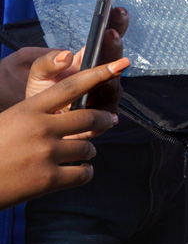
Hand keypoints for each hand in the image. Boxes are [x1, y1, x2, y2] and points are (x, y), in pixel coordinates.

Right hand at [0, 54, 128, 209]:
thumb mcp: (8, 120)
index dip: (99, 74)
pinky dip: (83, 173)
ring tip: (77, 154)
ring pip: (88, 147)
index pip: (71, 86)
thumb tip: (69, 111)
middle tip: (109, 121)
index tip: (121, 65)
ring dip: (86, 151)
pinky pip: (84, 173)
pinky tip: (73, 173)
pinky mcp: (49, 178)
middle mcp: (41, 127)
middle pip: (89, 116)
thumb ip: (36, 113)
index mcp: (29, 109)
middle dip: (103, 119)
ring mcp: (46, 152)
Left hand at [18, 7, 127, 113]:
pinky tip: (94, 106)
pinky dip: (100, 110)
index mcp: (89, 60)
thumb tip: (66, 56)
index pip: (107, 38)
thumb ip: (47, 63)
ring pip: (114, 86)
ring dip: (111, 76)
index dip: (116, 23)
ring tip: (110, 66)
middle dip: (114, 45)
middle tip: (110, 34)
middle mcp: (103, 76)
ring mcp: (106, 97)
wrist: (40, 125)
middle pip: (116, 58)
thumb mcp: (38, 75)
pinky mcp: (104, 119)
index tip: (116, 10)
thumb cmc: (44, 95)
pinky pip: (106, 114)